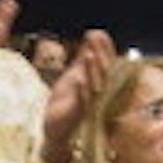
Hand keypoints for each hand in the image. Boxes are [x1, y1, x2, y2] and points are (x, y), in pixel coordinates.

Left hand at [42, 29, 116, 148]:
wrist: (55, 129)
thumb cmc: (67, 102)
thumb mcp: (75, 74)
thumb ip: (84, 57)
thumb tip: (94, 33)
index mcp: (100, 82)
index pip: (107, 63)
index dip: (105, 49)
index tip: (98, 33)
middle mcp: (100, 94)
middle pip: (105, 73)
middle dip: (101, 56)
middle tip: (95, 40)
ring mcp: (91, 106)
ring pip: (96, 86)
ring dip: (93, 70)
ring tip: (89, 54)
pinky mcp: (79, 116)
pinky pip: (84, 103)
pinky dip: (82, 91)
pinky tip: (79, 79)